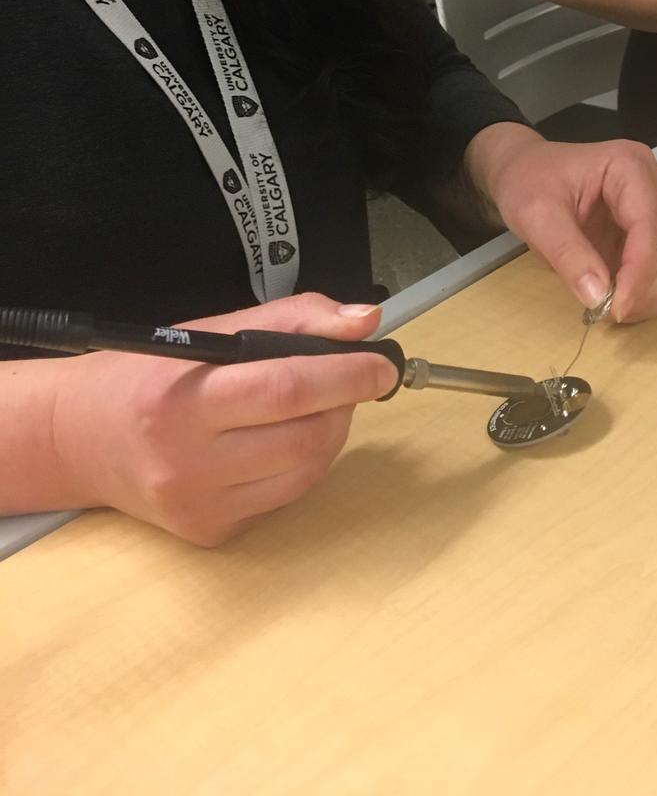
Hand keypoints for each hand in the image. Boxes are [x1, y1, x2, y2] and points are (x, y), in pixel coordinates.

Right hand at [51, 293, 395, 546]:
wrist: (78, 438)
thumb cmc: (149, 374)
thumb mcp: (212, 329)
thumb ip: (294, 319)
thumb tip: (365, 321)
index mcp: (184, 401)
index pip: (286, 390)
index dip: (345, 377)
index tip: (382, 365)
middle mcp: (188, 462)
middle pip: (303, 438)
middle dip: (344, 405)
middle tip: (349, 382)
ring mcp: (199, 506)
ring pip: (305, 474)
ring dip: (331, 435)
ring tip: (317, 407)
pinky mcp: (209, 534)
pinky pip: (284, 499)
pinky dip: (302, 466)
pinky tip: (283, 440)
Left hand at [466, 124, 656, 322]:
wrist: (524, 169)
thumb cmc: (528, 181)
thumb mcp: (536, 215)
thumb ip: (567, 254)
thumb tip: (598, 297)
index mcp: (629, 166)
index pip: (650, 223)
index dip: (640, 271)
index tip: (617, 308)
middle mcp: (655, 183)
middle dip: (653, 286)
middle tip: (615, 314)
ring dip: (654, 292)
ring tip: (614, 308)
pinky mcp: (653, 228)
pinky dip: (649, 290)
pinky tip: (620, 299)